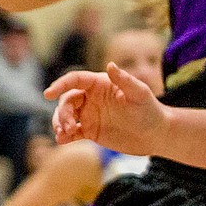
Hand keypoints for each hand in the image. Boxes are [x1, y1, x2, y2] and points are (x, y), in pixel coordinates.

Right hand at [47, 63, 169, 155]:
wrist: (156, 134)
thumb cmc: (150, 110)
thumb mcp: (139, 94)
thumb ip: (124, 80)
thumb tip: (110, 65)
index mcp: (100, 84)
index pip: (75, 80)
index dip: (60, 85)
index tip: (49, 93)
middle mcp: (91, 98)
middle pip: (67, 100)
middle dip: (62, 112)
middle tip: (68, 126)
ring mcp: (89, 114)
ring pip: (65, 116)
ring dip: (60, 123)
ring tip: (63, 134)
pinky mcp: (90, 131)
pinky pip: (72, 132)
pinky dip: (64, 136)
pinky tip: (62, 140)